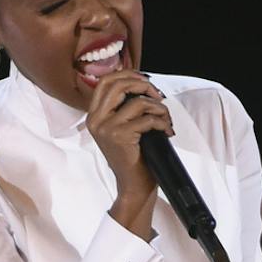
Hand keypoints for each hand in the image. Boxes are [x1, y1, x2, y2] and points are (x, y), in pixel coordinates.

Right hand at [84, 70, 171, 230]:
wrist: (132, 186)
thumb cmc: (133, 156)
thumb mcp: (123, 128)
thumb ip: (124, 106)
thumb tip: (142, 83)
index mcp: (94, 115)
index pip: (106, 81)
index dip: (128, 75)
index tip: (146, 82)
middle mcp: (96, 120)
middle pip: (119, 84)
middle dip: (144, 85)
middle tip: (158, 96)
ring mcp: (106, 128)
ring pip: (137, 102)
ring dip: (158, 108)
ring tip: (165, 119)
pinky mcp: (120, 136)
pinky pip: (148, 119)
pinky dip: (162, 123)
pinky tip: (167, 132)